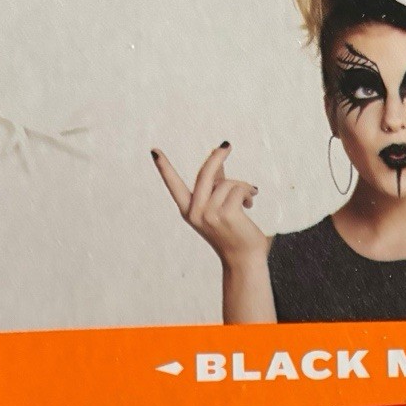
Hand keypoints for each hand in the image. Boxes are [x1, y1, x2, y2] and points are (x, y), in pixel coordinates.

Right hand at [151, 143, 266, 268]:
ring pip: (227, 183)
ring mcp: (210, 214)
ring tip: (248, 198)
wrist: (244, 259)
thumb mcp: (218, 208)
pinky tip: (251, 201)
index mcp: (189, 211)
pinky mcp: (227, 214)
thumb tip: (217, 162)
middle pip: (205, 173)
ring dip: (242, 187)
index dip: (164, 168)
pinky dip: (248, 192)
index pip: (174, 185)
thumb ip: (216, 185)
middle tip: (226, 146)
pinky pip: (239, 189)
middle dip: (217, 156)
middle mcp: (196, 212)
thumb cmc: (233, 233)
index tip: (153, 151)